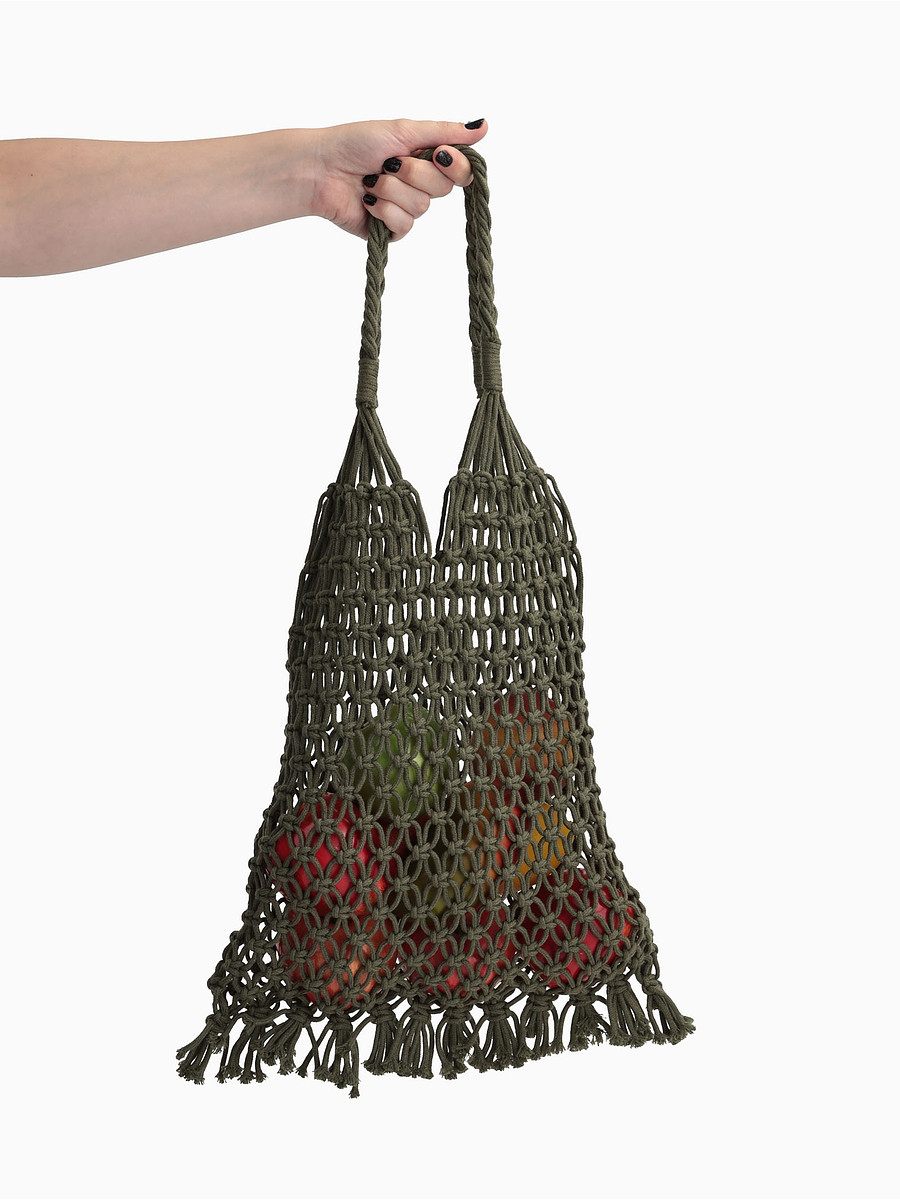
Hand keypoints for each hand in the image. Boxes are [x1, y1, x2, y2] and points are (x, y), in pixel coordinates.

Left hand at [308, 118, 487, 242]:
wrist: (320, 168)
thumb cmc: (355, 143)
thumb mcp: (403, 130)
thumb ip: (444, 131)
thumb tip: (483, 126)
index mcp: (424, 159)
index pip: (460, 171)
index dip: (454, 166)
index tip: (438, 154)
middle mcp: (418, 184)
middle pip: (442, 189)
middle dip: (414, 174)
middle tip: (389, 162)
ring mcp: (404, 208)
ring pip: (421, 208)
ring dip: (393, 189)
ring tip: (370, 180)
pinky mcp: (389, 230)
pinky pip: (403, 225)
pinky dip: (384, 210)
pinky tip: (367, 200)